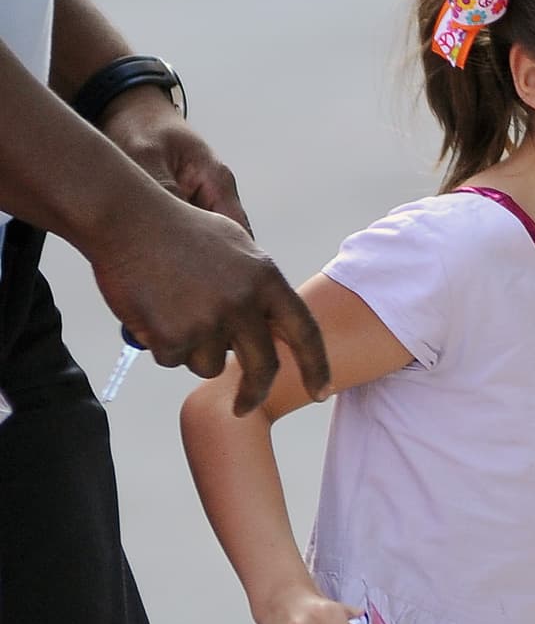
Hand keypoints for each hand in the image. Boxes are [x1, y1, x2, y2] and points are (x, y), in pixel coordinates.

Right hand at [87, 87, 329, 414]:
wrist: (125, 216)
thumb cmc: (178, 229)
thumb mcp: (234, 246)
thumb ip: (259, 288)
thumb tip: (276, 329)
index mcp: (265, 278)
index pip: (304, 332)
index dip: (316, 366)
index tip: (321, 393)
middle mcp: (243, 302)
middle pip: (263, 368)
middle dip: (254, 393)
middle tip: (243, 407)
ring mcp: (209, 322)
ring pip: (211, 365)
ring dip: (192, 351)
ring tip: (172, 307)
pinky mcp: (174, 337)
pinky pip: (173, 360)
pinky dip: (161, 343)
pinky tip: (151, 308)